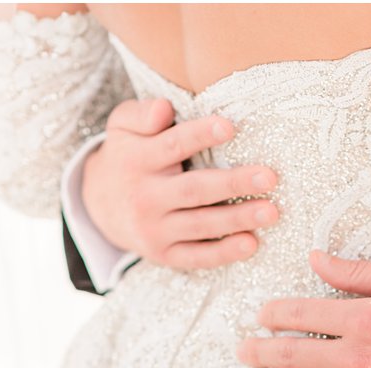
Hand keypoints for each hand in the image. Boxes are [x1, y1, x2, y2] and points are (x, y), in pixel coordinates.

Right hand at [81, 98, 279, 269]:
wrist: (98, 205)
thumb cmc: (126, 157)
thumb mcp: (121, 128)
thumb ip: (140, 114)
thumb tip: (163, 108)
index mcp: (137, 160)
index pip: (171, 145)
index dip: (200, 136)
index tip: (229, 126)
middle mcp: (145, 196)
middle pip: (194, 189)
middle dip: (233, 183)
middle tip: (270, 177)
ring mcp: (154, 229)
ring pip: (201, 224)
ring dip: (238, 219)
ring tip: (272, 211)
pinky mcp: (165, 254)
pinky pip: (197, 256)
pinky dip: (224, 252)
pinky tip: (252, 244)